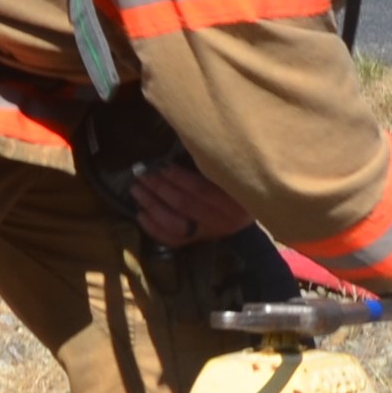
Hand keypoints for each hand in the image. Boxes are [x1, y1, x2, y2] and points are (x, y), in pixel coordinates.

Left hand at [131, 158, 251, 249]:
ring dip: (152, 206)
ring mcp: (210, 233)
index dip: (178, 177)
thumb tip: (177, 152)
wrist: (254, 208)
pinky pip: (172, 240)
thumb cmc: (240, 181)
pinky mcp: (199, 240)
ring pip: (175, 224)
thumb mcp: (232, 172)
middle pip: (185, 205)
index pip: (201, 189)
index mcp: (235, 201)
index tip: (160, 165)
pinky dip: (153, 228)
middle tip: (141, 175)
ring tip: (137, 191)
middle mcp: (224, 221)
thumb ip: (211, 166)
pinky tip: (141, 213)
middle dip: (159, 189)